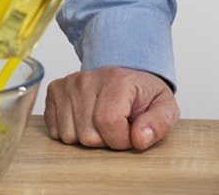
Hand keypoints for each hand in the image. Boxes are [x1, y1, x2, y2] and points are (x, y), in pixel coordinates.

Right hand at [44, 67, 179, 149]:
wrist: (125, 77)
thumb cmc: (143, 95)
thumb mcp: (164, 108)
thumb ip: (159, 124)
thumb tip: (139, 138)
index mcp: (117, 80)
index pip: (109, 124)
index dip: (122, 139)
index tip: (131, 132)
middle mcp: (87, 79)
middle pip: (87, 134)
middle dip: (104, 140)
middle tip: (116, 126)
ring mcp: (68, 84)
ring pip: (69, 135)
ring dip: (87, 137)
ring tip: (100, 123)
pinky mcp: (55, 90)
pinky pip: (54, 130)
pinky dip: (70, 132)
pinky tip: (84, 120)